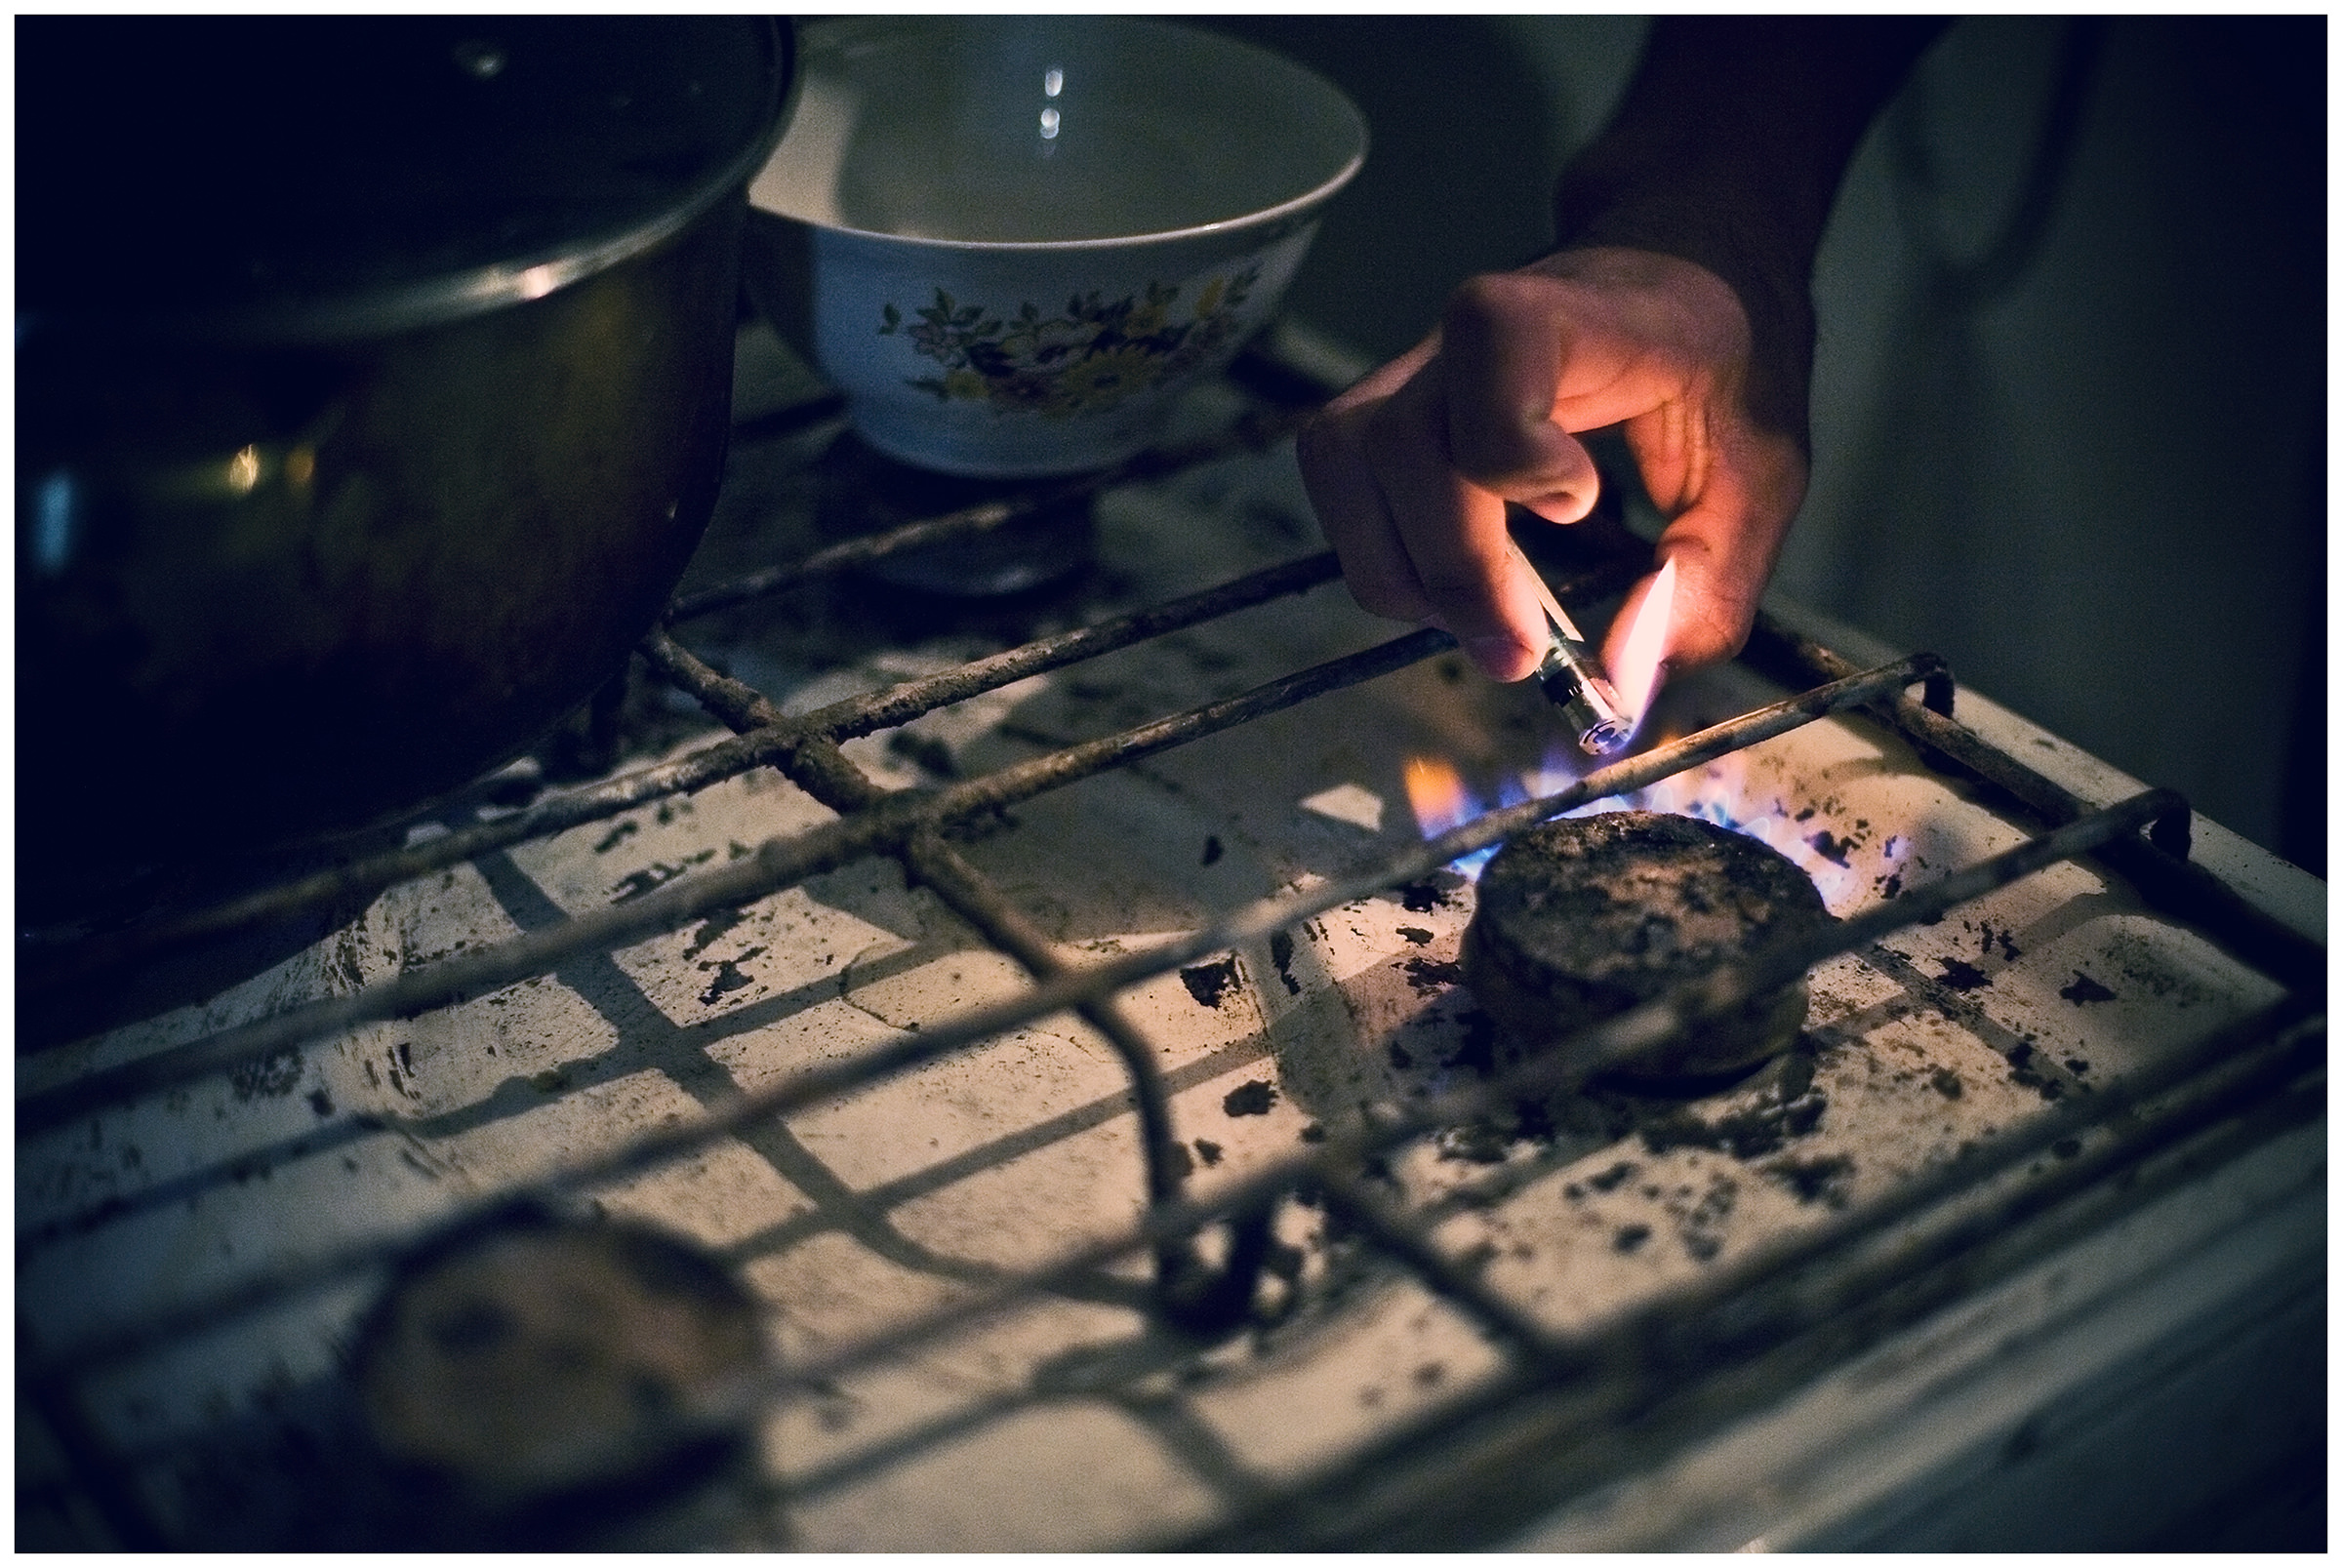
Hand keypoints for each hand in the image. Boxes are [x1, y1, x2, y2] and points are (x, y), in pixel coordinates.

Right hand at [1295, 247, 1808, 691]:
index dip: (1511, 441)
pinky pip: (1341, 481)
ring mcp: (1419, 363)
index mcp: (1586, 316)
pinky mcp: (1390, 403)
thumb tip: (1633, 671)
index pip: (1494, 339)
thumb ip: (1713, 578)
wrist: (1679, 273)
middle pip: (1398, 439)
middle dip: (1452, 568)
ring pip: (1344, 462)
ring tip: (1483, 619)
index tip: (1578, 507)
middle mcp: (1474, 329)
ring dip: (1400, 568)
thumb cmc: (1720, 361)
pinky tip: (1454, 585)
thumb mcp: (1764, 471)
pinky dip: (1382, 554)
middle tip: (1522, 652)